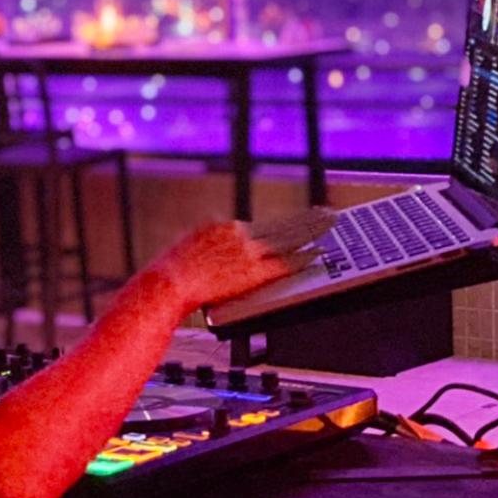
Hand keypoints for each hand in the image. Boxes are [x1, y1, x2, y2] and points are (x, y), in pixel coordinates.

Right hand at [151, 215, 325, 313]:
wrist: (167, 283)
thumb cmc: (171, 274)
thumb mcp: (187, 249)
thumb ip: (207, 247)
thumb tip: (215, 251)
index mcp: (221, 227)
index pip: (260, 226)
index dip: (283, 223)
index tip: (298, 219)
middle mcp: (237, 234)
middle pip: (279, 226)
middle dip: (304, 221)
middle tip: (326, 214)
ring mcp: (246, 252)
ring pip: (287, 239)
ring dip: (310, 232)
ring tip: (329, 227)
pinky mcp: (252, 271)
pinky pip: (284, 263)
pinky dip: (303, 258)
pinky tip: (318, 254)